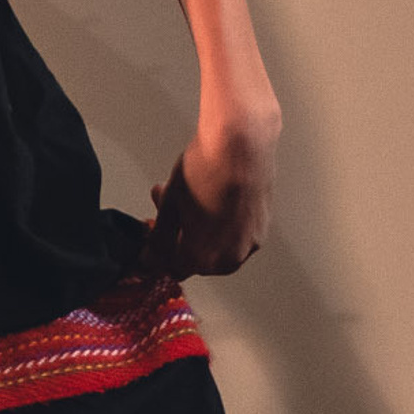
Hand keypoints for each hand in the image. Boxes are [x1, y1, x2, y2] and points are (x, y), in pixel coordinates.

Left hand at [145, 109, 277, 278]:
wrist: (241, 144)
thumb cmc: (206, 170)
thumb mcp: (169, 208)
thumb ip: (159, 240)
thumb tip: (150, 258)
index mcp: (205, 257)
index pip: (174, 269)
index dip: (160, 252)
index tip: (154, 237)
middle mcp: (232, 256)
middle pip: (197, 260)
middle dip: (178, 238)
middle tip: (167, 213)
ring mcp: (251, 241)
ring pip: (215, 246)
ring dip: (197, 229)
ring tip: (185, 200)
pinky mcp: (262, 225)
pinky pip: (233, 234)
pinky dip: (218, 223)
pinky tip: (208, 198)